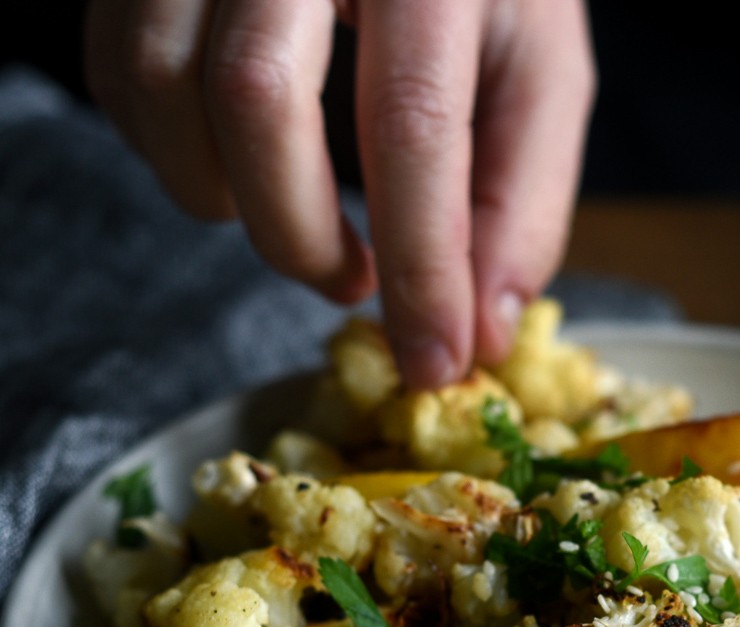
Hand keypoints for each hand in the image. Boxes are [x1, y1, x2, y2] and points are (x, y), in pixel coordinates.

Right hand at [84, 0, 594, 388]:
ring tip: (298, 218)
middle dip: (302, 238)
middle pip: (257, 98)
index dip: (421, 268)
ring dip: (224, 198)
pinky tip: (240, 168)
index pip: (413, 127)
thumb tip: (477, 334)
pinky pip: (118, 70)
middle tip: (351, 284)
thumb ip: (523, 204)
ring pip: (164, 81)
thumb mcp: (540, 74)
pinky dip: (169, 150)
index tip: (432, 362)